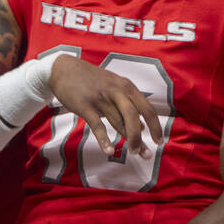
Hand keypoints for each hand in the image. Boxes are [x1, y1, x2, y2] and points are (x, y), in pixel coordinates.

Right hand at [48, 56, 162, 157]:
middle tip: (145, 153)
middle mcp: (116, 91)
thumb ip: (129, 105)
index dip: (155, 126)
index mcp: (126, 86)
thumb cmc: (91, 80)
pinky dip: (104, 140)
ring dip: (128, 139)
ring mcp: (100, 98)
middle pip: (134, 116)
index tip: (159, 141)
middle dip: (141, 136)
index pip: (147, 108)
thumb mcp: (114, 86)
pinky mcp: (85, 105)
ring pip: (118, 122)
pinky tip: (109, 151)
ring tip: (134, 153)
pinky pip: (97, 125)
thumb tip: (143, 127)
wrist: (64, 69)